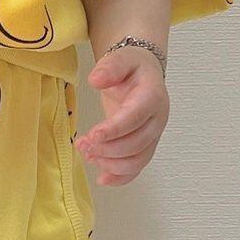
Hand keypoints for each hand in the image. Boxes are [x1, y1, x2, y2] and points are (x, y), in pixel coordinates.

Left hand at [76, 47, 169, 185]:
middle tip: (82, 144)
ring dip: (110, 164)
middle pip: (136, 143)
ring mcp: (153, 134)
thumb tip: (96, 80)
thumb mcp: (120, 59)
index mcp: (152, 96)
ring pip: (138, 159)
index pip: (135, 117)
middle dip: (107, 149)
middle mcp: (157, 118)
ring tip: (87, 155)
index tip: (92, 135)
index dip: (114, 129)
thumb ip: (110, 67)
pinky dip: (121, 178)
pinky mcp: (146, 146)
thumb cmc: (131, 68)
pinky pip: (137, 167)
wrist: (142, 74)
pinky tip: (102, 179)